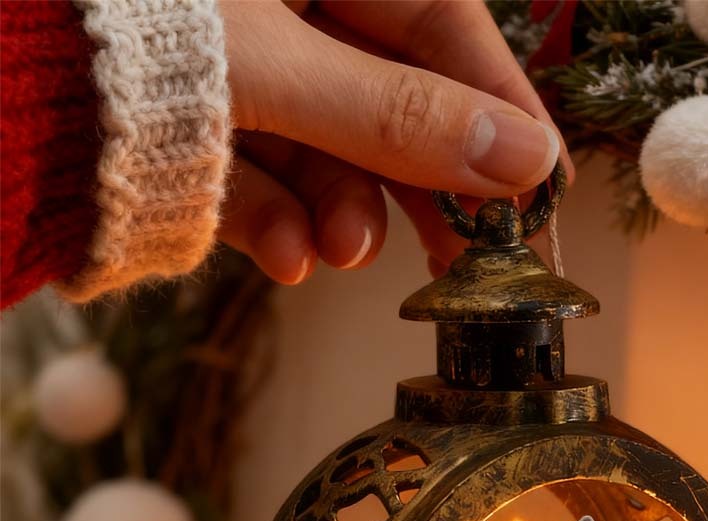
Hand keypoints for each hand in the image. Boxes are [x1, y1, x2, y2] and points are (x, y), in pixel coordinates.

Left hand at [219, 1, 568, 284]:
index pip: (441, 22)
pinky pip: (256, 175)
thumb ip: (395, 116)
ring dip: (340, 213)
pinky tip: (287, 256)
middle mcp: (282, 5)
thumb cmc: (113, 25)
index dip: (498, 103)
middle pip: (388, 98)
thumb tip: (526, 157)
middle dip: (420, 182)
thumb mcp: (269, 64)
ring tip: (344, 251)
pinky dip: (274, 221)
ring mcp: (233, 64)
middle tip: (467, 256)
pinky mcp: (192, 127)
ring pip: (323, 148)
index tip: (541, 180)